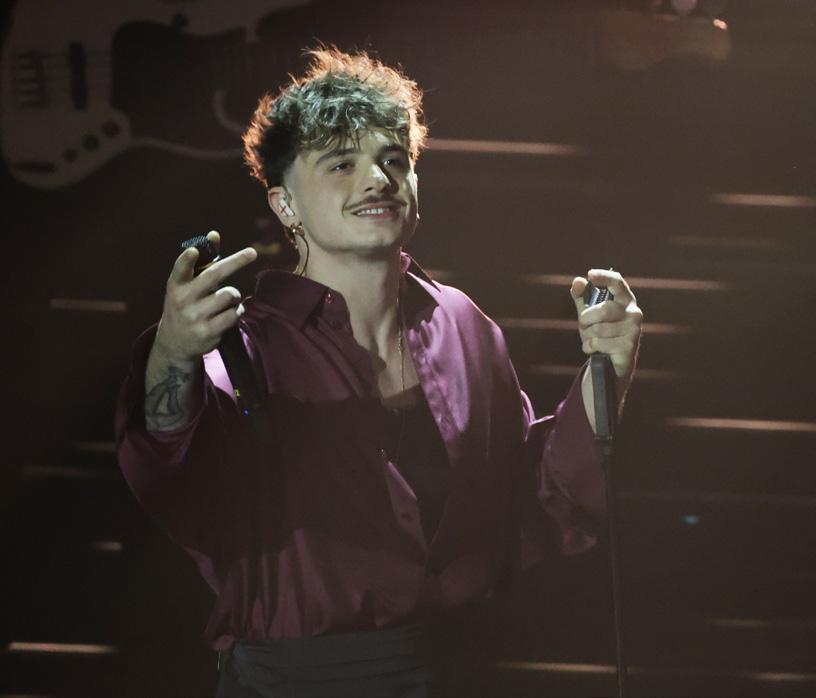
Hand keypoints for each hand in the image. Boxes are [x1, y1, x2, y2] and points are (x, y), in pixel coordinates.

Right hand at [154, 231, 257, 361]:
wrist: (174, 342)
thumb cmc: (185, 303)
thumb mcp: (186, 284)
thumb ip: (201, 261)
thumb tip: (214, 235)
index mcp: (176, 285)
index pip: (180, 269)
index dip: (187, 260)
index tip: (193, 251)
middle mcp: (183, 300)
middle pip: (214, 276)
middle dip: (235, 262)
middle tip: (252, 253)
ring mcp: (195, 317)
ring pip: (229, 295)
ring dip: (235, 295)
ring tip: (227, 300)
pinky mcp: (208, 332)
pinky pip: (234, 314)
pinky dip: (237, 311)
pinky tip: (230, 313)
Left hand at [570, 269, 641, 383]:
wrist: (611, 364)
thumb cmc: (601, 334)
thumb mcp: (589, 314)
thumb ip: (582, 297)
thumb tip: (577, 281)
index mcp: (625, 300)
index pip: (617, 283)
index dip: (604, 277)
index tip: (590, 274)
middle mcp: (634, 312)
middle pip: (604, 310)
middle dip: (586, 318)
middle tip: (582, 325)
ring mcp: (633, 330)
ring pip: (599, 328)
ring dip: (587, 335)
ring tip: (590, 340)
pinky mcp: (629, 346)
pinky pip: (599, 343)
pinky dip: (589, 347)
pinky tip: (593, 350)